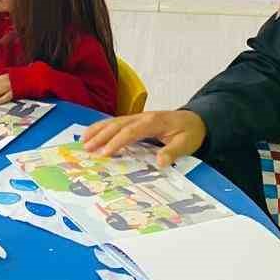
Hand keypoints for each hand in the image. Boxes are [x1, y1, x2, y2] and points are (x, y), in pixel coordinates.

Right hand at [82, 108, 206, 165]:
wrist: (195, 120)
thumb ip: (172, 152)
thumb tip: (160, 162)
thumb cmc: (190, 133)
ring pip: (114, 121)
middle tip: (87, 149)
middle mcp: (142, 117)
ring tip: (83, 141)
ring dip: (98, 130)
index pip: (131, 131)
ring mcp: (137, 117)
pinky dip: (102, 127)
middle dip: (101, 136)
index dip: (116, 141)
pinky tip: (91, 133)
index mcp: (153, 122)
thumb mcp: (186, 144)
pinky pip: (116, 122)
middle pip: (118, 125)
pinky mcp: (135, 120)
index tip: (104, 153)